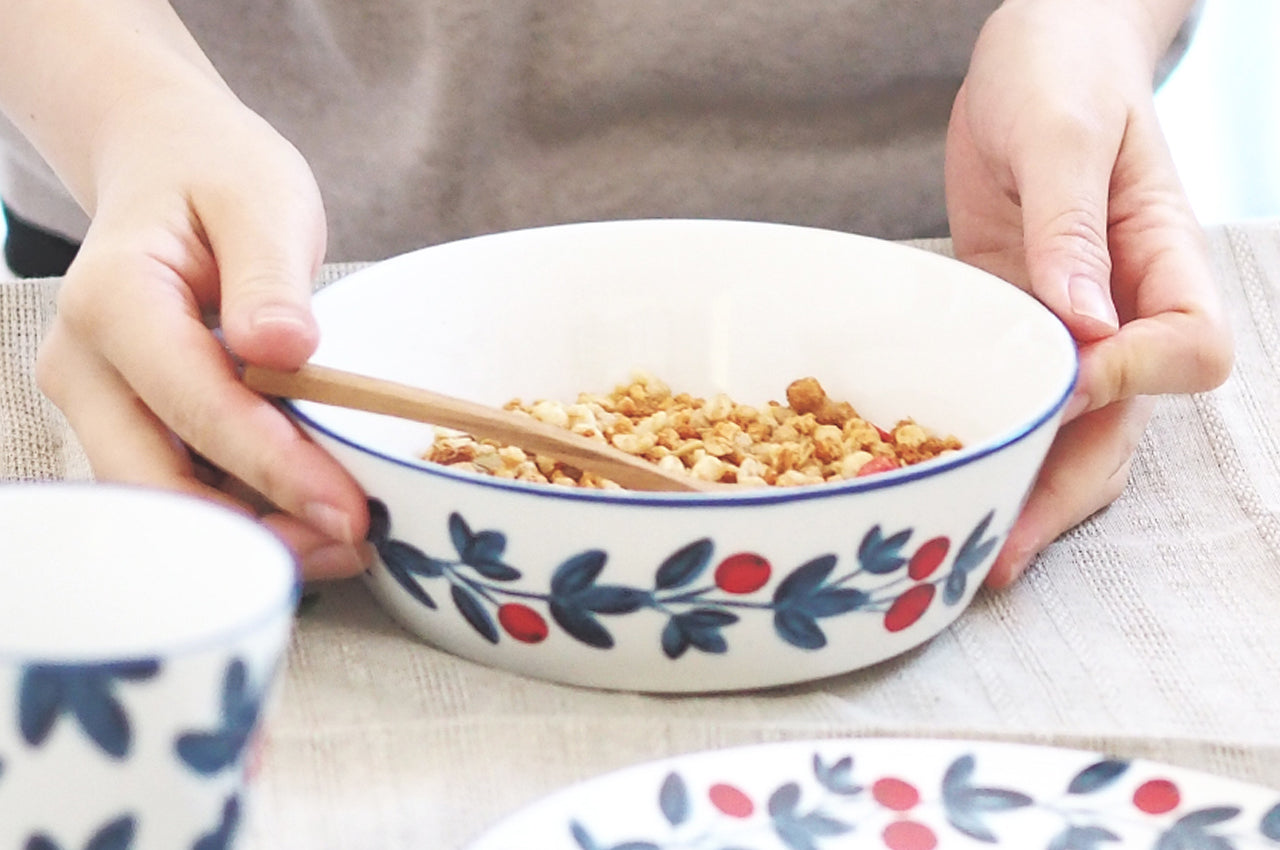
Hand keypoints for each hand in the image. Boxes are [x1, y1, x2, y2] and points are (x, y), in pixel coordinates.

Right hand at [35, 82, 369, 577]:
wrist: (165, 165)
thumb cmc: (218, 176)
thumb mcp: (261, 200)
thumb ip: (270, 275)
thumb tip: (283, 349)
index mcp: (114, 299)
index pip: (196, 404)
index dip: (273, 467)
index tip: (348, 510)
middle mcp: (84, 364)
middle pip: (155, 480)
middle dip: (254, 530)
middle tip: (351, 548)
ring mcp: (95, 401)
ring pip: (159, 499)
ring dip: (246, 535)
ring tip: (341, 545)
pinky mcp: (122, 422)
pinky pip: (174, 484)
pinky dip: (237, 512)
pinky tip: (305, 520)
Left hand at [944, 0, 1232, 585]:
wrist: (1037, 51)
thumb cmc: (1061, 68)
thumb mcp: (1060, 129)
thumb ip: (1072, 224)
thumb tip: (1083, 324)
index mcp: (1162, 257)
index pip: (1191, 351)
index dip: (1138, 377)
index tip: (1074, 371)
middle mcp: (1125, 307)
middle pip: (1124, 423)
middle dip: (1067, 489)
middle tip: (1002, 551)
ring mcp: (1066, 322)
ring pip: (1066, 430)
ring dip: (1023, 491)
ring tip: (966, 554)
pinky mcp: (1010, 322)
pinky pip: (1009, 393)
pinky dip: (984, 442)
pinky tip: (936, 480)